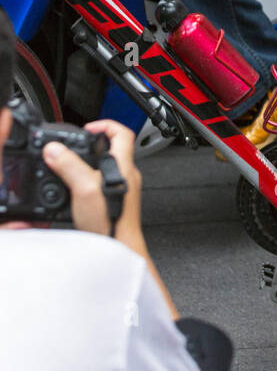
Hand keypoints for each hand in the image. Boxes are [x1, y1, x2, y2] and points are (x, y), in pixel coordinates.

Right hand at [42, 119, 142, 244]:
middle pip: (112, 148)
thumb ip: (70, 166)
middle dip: (92, 144)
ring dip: (89, 163)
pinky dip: (89, 180)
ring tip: (72, 166)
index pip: (122, 132)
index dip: (105, 124)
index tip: (88, 128)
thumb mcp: (85, 188)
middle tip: (75, 147)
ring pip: (106, 166)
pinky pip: (103, 182)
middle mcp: (127, 175)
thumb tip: (55, 150)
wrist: (119, 245)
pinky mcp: (117, 201)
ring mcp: (123, 189)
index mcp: (123, 165)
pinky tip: (77, 189)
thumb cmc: (110, 221)